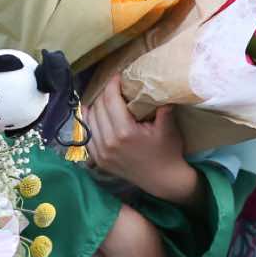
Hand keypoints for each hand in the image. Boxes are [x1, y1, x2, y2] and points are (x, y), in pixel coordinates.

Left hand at [84, 75, 199, 204]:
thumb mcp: (167, 126)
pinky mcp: (99, 159)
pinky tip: (94, 114)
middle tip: (116, 87)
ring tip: (107, 99)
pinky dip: (89, 122)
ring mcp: (101, 152)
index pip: (110, 100)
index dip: (113, 84)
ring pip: (90, 119)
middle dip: (106, 93)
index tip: (118, 76)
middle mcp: (108, 142)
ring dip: (97, 106)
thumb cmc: (168, 151)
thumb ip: (161, 104)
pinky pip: (87, 135)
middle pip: (99, 107)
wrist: (163, 180)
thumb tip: (156, 84)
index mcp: (124, 132)